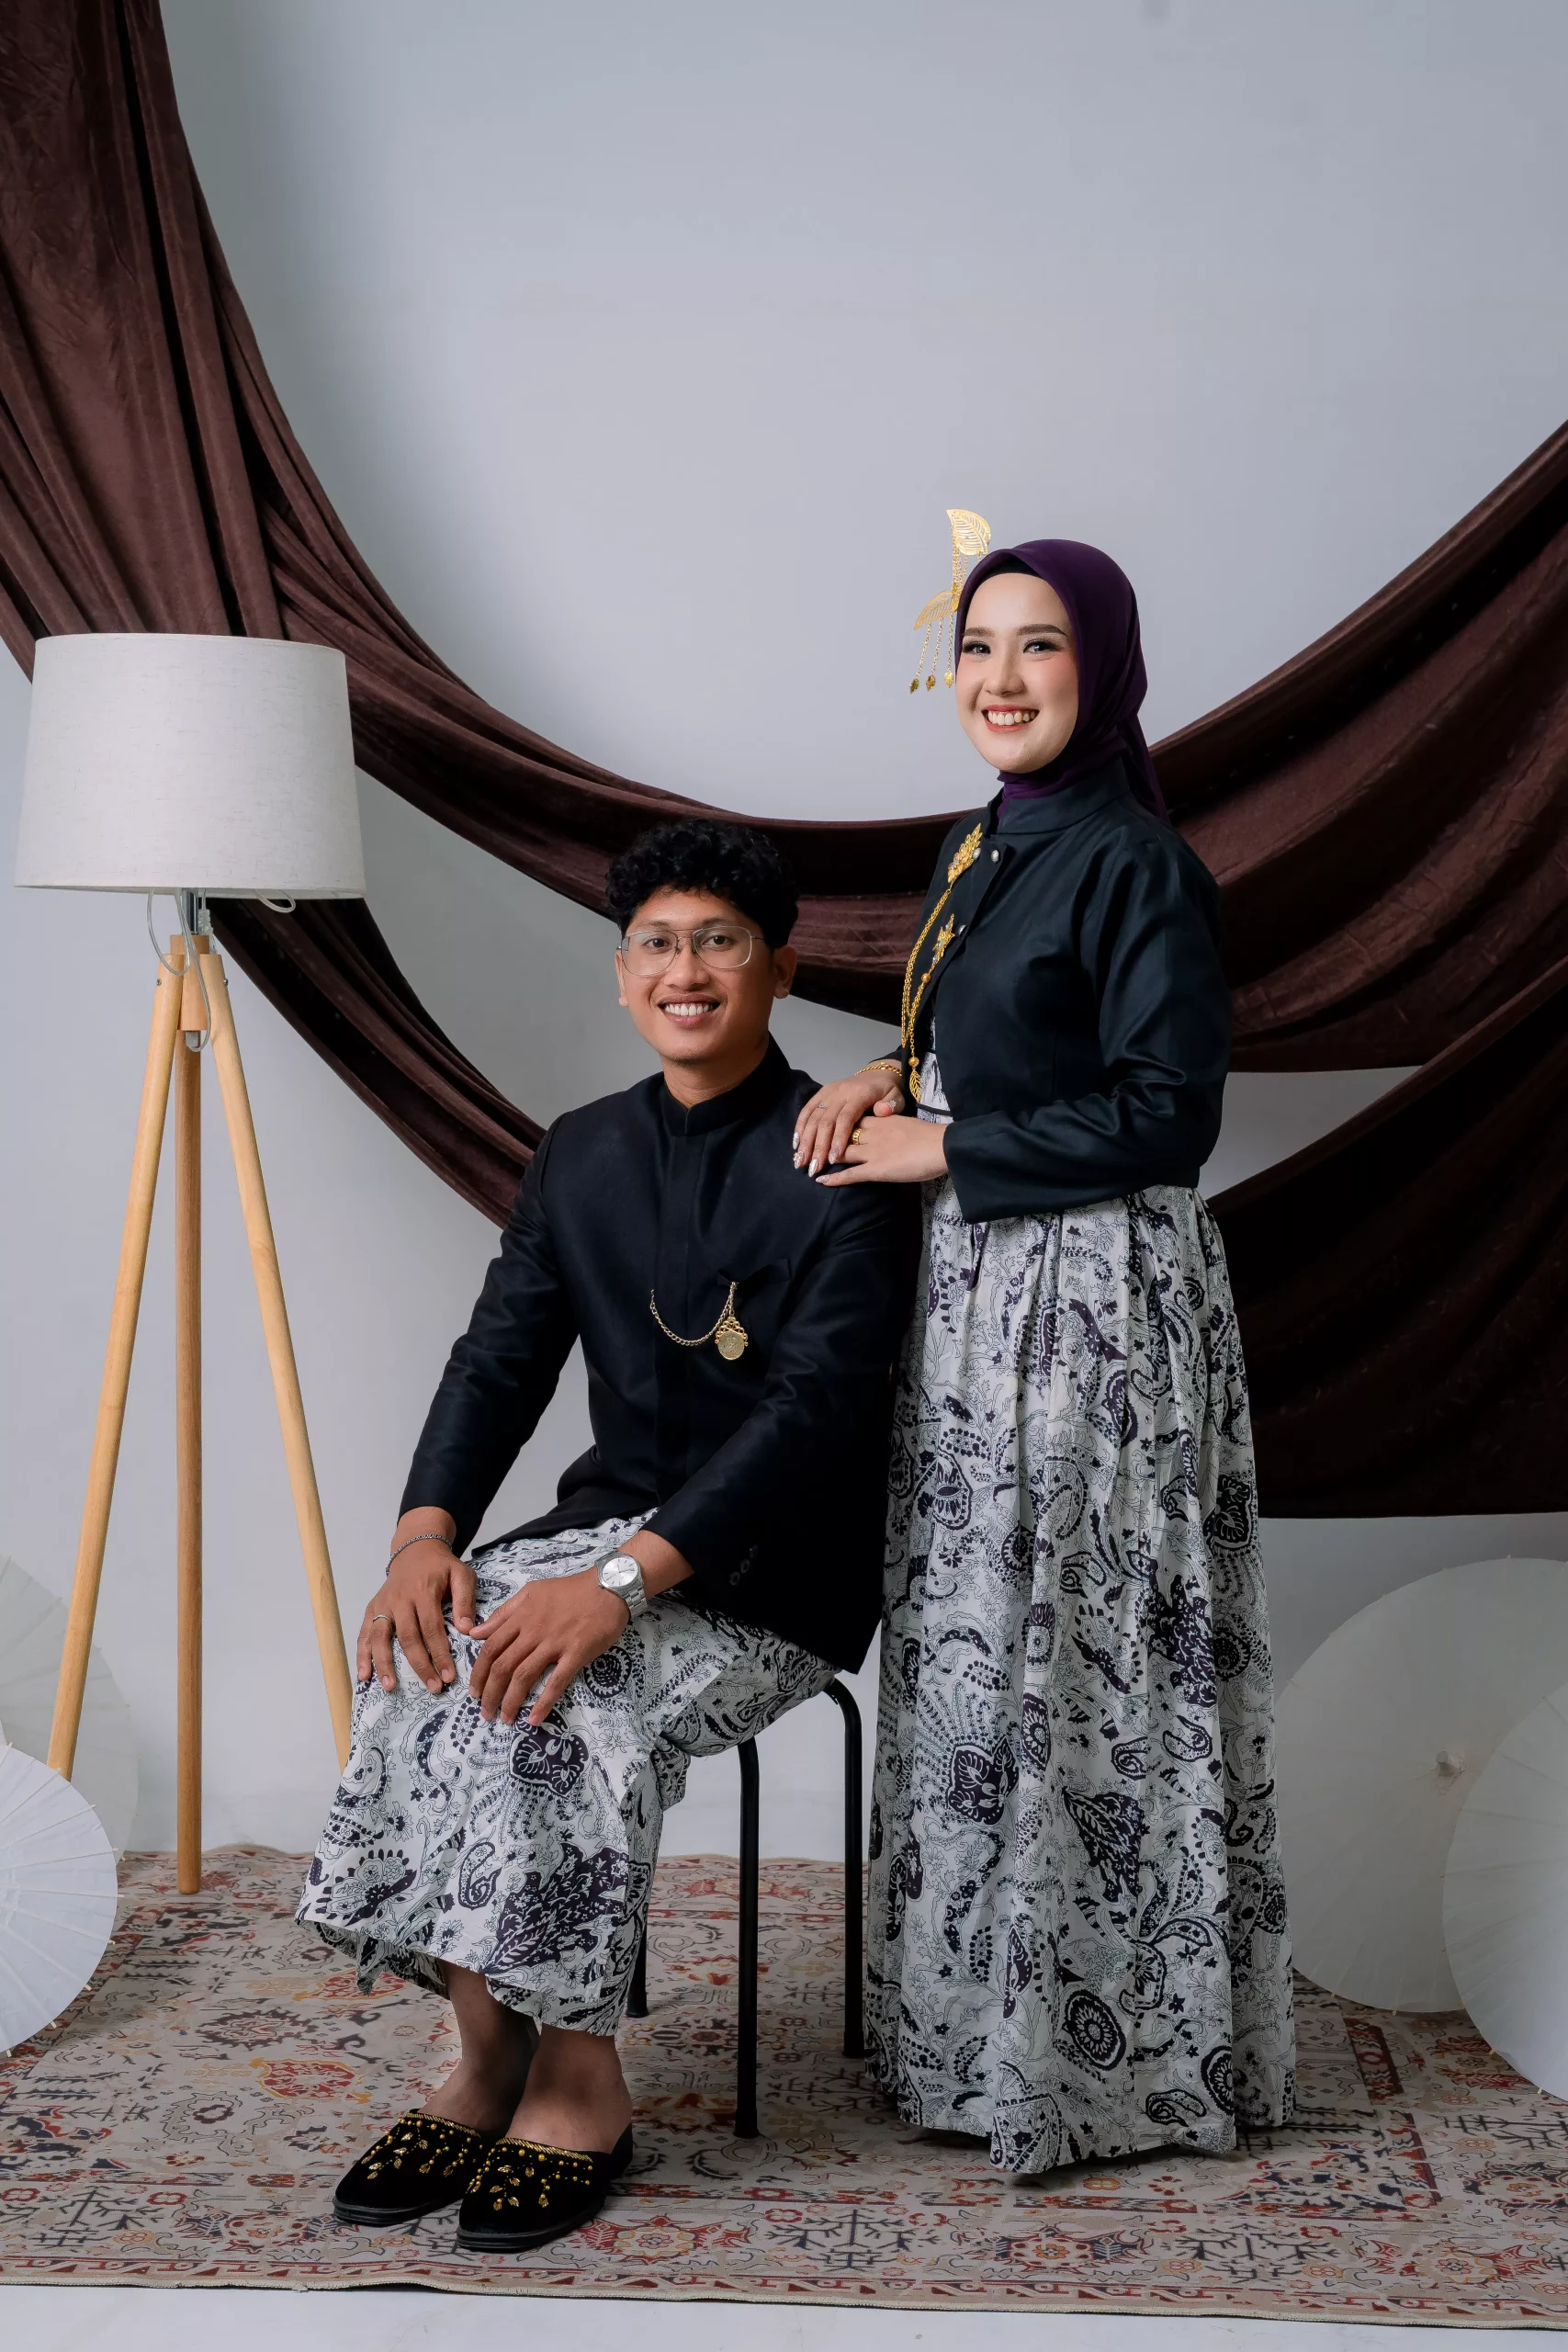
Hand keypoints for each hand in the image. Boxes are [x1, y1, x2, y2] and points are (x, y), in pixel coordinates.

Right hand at [359, 1512, 475, 1696]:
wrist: (415, 1550)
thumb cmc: (441, 1567)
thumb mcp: (461, 1574)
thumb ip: (465, 1600)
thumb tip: (467, 1630)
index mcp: (423, 1591)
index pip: (432, 1628)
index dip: (440, 1653)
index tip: (449, 1676)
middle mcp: (399, 1599)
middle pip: (407, 1637)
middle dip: (420, 1665)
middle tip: (433, 1687)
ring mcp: (383, 1605)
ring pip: (380, 1637)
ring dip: (384, 1663)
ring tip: (390, 1686)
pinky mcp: (372, 1608)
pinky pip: (364, 1633)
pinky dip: (362, 1655)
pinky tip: (363, 1675)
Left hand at [468, 1566, 630, 1727]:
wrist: (608, 1587)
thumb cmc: (570, 1590)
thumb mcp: (531, 1592)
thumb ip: (504, 1613)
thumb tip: (476, 1633)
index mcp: (520, 1617)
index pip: (490, 1648)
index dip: (479, 1673)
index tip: (474, 1691)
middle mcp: (532, 1632)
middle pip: (502, 1666)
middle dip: (490, 1694)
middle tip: (486, 1713)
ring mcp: (554, 1643)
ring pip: (524, 1676)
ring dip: (511, 1701)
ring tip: (505, 1720)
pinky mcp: (576, 1654)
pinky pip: (557, 1682)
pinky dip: (544, 1702)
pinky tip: (534, 1719)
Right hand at [793, 1069, 903, 1176]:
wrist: (877, 1074)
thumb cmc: (888, 1092)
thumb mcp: (897, 1097)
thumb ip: (891, 1105)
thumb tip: (882, 1111)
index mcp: (859, 1094)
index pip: (846, 1118)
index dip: (838, 1139)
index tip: (832, 1159)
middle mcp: (840, 1092)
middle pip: (825, 1121)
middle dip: (818, 1146)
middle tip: (813, 1167)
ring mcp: (829, 1092)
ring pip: (814, 1117)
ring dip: (805, 1140)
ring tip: (800, 1161)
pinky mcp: (821, 1093)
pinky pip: (807, 1110)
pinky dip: (800, 1127)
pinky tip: (796, 1144)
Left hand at [816, 1114, 947, 1185]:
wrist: (942, 1146)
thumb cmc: (931, 1137)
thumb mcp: (908, 1123)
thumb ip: (893, 1124)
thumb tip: (886, 1127)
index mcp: (882, 1120)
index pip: (853, 1119)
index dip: (838, 1125)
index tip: (825, 1127)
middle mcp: (873, 1133)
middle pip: (842, 1134)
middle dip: (825, 1141)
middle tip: (810, 1148)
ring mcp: (873, 1151)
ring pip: (842, 1153)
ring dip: (824, 1159)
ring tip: (810, 1165)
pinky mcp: (877, 1169)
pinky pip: (851, 1174)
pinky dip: (834, 1178)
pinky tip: (820, 1181)